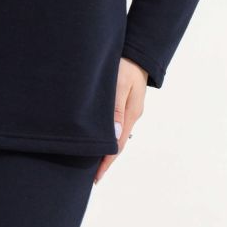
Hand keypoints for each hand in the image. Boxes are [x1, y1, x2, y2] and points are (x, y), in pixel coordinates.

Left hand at [93, 57, 147, 184]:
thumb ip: (116, 109)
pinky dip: (107, 132)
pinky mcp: (125, 101)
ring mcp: (129, 108)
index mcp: (131, 114)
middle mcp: (131, 114)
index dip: (106, 162)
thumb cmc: (126, 64)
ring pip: (116, 133)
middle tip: (89, 174)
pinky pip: (115, 122)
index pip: (117, 145)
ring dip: (105, 145)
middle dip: (105, 158)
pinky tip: (98, 134)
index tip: (96, 178)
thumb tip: (113, 136)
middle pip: (117, 143)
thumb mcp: (120, 85)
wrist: (137, 48)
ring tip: (91, 158)